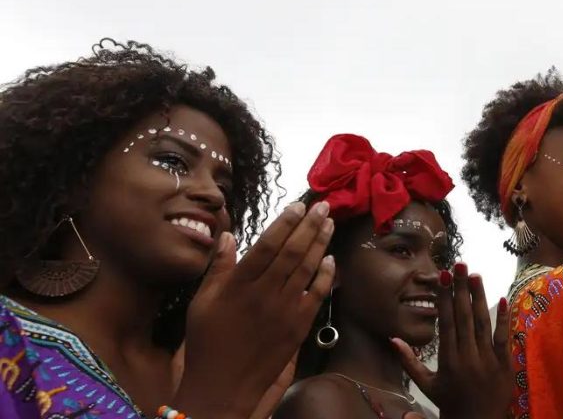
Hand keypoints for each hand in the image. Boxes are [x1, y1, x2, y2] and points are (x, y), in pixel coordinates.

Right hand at [173, 202, 335, 418]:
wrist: (223, 386)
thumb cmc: (207, 342)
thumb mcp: (202, 302)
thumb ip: (218, 267)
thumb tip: (228, 235)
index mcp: (238, 286)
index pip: (267, 245)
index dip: (285, 223)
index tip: (298, 205)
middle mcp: (264, 295)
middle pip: (292, 252)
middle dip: (310, 225)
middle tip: (323, 205)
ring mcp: (284, 311)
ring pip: (307, 269)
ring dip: (321, 243)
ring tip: (329, 223)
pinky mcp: (298, 327)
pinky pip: (316, 296)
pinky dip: (326, 276)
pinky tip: (331, 259)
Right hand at [394, 262, 513, 418]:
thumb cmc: (449, 403)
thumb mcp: (426, 385)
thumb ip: (409, 361)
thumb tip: (393, 338)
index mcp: (448, 360)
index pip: (446, 322)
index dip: (445, 297)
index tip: (444, 276)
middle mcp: (467, 357)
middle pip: (464, 317)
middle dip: (461, 289)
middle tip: (460, 264)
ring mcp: (487, 360)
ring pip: (483, 323)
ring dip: (479, 297)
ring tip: (475, 274)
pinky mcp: (504, 364)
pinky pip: (504, 338)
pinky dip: (504, 319)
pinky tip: (503, 299)